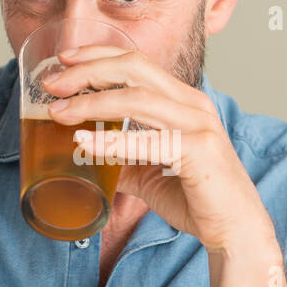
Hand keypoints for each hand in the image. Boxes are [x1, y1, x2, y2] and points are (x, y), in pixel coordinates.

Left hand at [43, 46, 276, 251]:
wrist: (236, 231)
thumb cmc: (196, 198)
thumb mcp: (150, 171)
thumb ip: (122, 158)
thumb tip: (83, 154)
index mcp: (183, 100)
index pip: (136, 62)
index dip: (97, 55)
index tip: (63, 61)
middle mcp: (193, 104)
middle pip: (133, 69)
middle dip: (87, 71)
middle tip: (51, 84)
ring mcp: (198, 125)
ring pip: (137, 99)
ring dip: (91, 103)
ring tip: (59, 113)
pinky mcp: (198, 151)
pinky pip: (148, 140)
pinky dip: (112, 141)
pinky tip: (84, 144)